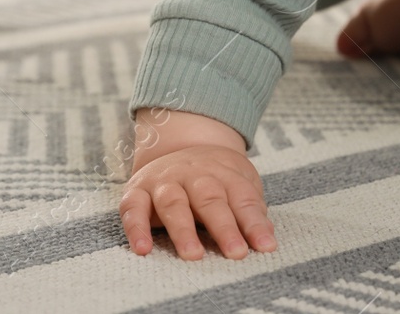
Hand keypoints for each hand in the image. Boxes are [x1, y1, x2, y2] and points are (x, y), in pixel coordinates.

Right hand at [119, 109, 276, 259]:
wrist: (178, 143)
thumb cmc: (214, 176)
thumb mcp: (238, 182)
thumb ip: (250, 209)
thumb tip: (265, 236)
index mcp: (223, 172)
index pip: (242, 198)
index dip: (254, 223)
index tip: (266, 246)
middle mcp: (193, 174)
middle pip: (210, 199)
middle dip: (224, 227)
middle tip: (236, 252)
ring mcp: (164, 181)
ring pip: (174, 203)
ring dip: (183, 230)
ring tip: (193, 255)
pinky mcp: (136, 191)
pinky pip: (133, 209)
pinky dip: (136, 228)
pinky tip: (143, 248)